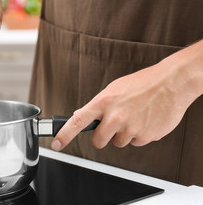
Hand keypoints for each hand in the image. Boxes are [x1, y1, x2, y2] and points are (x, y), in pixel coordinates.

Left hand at [51, 51, 202, 150]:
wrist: (171, 82)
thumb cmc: (142, 83)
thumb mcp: (114, 89)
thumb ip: (98, 105)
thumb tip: (81, 115)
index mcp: (104, 102)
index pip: (77, 121)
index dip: (64, 135)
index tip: (56, 145)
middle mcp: (115, 117)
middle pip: (98, 141)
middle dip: (103, 136)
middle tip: (113, 124)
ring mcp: (130, 128)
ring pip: (119, 143)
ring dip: (124, 134)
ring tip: (135, 116)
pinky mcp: (145, 136)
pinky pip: (136, 142)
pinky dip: (139, 134)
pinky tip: (145, 120)